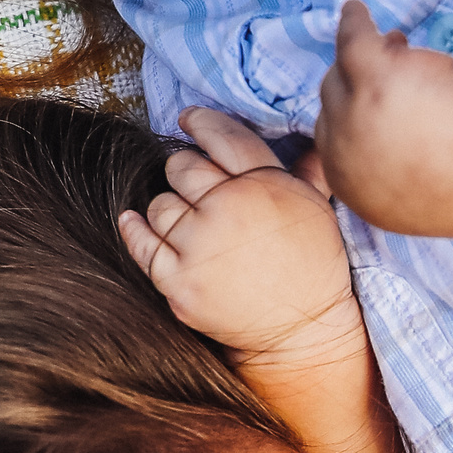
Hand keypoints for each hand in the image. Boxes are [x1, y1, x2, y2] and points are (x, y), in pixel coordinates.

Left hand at [118, 110, 365, 366]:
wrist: (301, 332)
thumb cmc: (312, 267)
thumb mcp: (318, 211)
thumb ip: (308, 172)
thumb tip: (317, 139)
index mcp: (266, 185)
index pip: (221, 136)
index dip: (200, 122)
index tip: (188, 120)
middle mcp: (229, 209)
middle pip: (182, 167)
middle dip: (185, 173)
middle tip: (196, 188)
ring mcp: (200, 246)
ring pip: (160, 204)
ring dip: (169, 210)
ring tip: (188, 224)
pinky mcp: (178, 281)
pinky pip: (140, 242)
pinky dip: (134, 229)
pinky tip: (135, 222)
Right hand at [314, 2, 452, 233]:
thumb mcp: (434, 196)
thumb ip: (407, 178)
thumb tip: (406, 157)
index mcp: (361, 194)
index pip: (337, 147)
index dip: (358, 120)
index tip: (384, 106)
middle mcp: (345, 157)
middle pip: (334, 106)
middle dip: (361, 86)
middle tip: (402, 68)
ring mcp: (354, 115)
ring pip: (341, 74)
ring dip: (363, 55)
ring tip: (397, 42)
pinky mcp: (372, 76)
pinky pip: (351, 38)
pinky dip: (353, 21)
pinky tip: (357, 10)